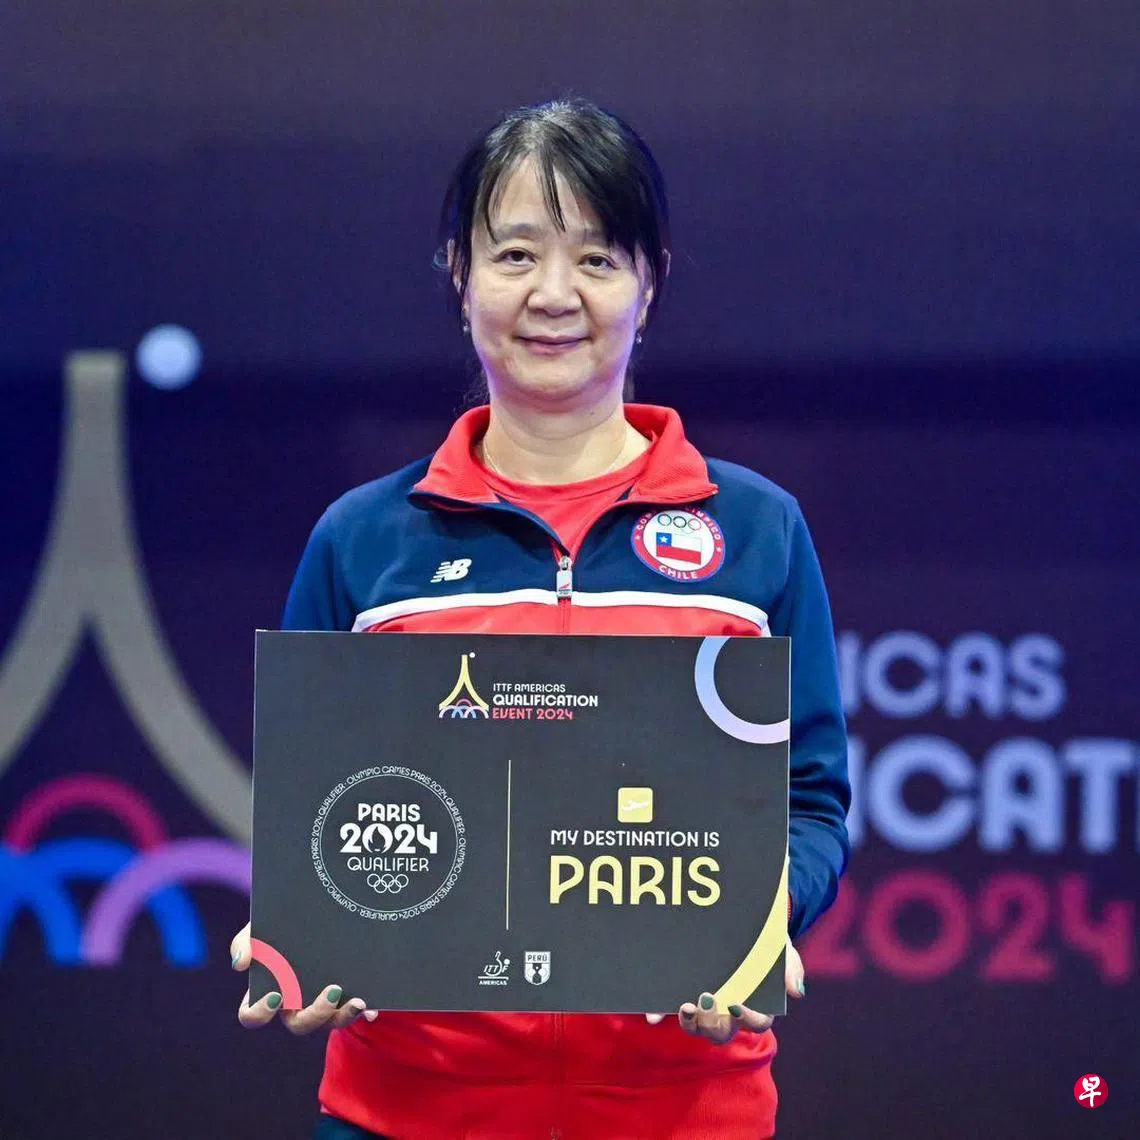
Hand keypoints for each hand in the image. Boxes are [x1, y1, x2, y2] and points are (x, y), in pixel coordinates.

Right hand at [230, 922, 377, 1032]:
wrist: (322, 906)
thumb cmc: (283, 922)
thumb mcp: (264, 924)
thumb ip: (247, 939)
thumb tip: (241, 963)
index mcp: (270, 989)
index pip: (252, 1015)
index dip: (260, 1013)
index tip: (276, 995)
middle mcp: (295, 1003)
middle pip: (299, 1025)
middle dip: (315, 1013)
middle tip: (332, 990)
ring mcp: (323, 1003)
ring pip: (331, 1023)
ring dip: (344, 1016)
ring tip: (358, 1001)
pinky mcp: (347, 995)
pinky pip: (357, 1011)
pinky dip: (366, 1011)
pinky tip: (372, 1006)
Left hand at [652, 939, 804, 1042]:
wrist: (738, 917)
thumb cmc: (762, 938)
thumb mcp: (778, 945)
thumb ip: (789, 965)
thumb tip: (795, 992)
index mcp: (755, 1003)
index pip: (757, 1022)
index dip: (747, 1018)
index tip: (736, 1003)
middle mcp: (728, 1010)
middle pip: (722, 1032)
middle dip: (712, 1023)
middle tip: (706, 1001)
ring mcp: (705, 1004)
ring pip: (698, 1027)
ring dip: (691, 1023)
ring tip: (685, 1006)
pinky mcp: (683, 994)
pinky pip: (670, 1011)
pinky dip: (661, 1014)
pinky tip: (653, 1015)